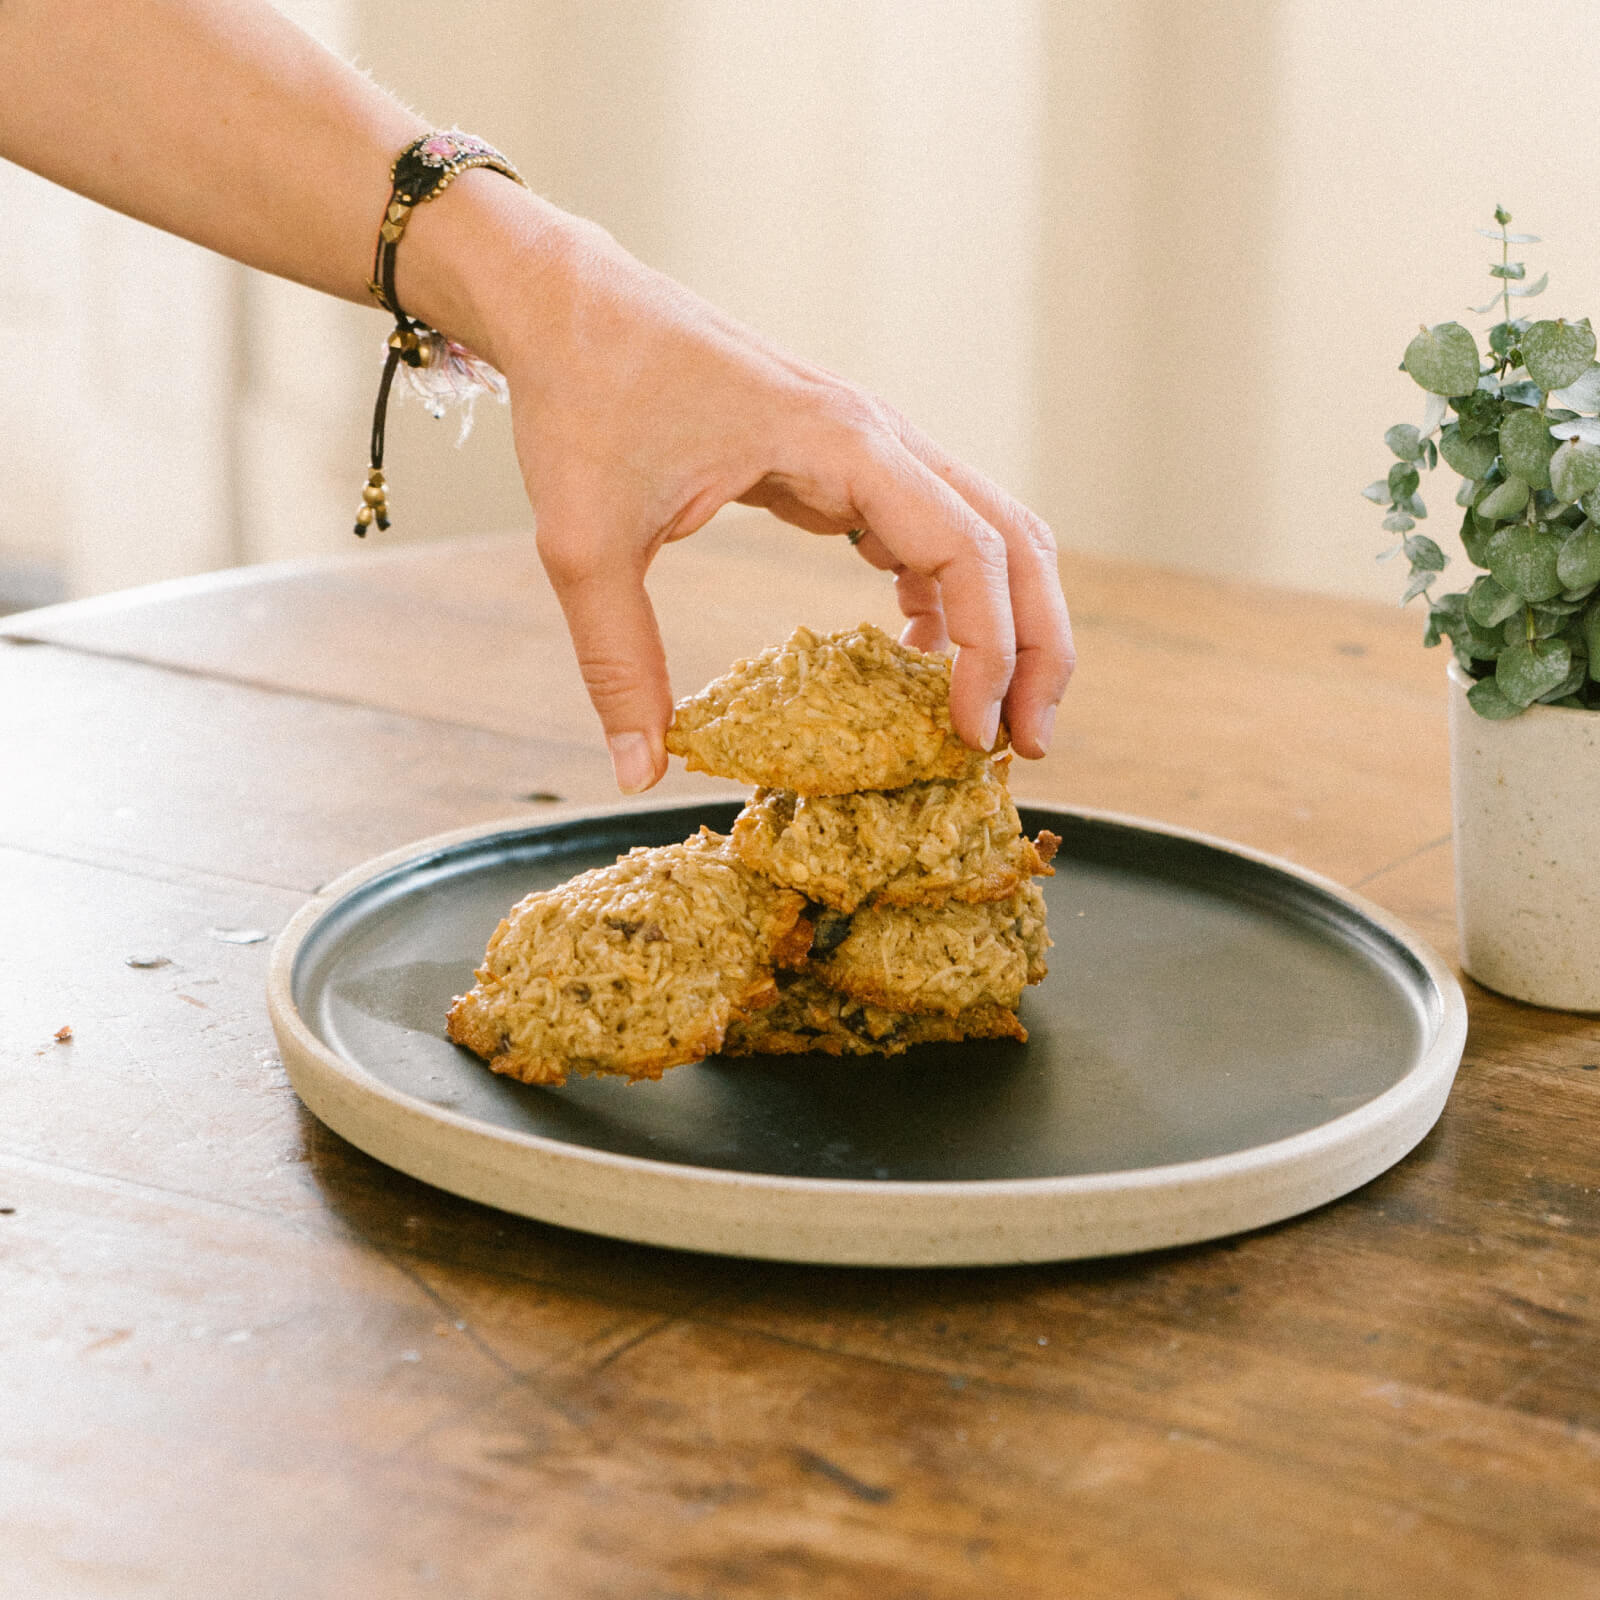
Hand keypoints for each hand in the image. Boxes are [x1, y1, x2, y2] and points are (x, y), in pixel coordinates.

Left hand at [420, 199, 1074, 793]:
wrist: (569, 306)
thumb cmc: (583, 400)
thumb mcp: (587, 544)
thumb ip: (620, 662)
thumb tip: (639, 772)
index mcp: (843, 444)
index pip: (969, 551)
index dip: (990, 652)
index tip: (969, 737)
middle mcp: (880, 439)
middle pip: (1015, 540)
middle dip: (1038, 646)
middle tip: (1026, 744)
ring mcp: (870, 447)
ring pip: (988, 534)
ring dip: (1008, 622)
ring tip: (990, 717)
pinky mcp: (844, 462)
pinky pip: (930, 531)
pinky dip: (947, 598)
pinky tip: (914, 656)